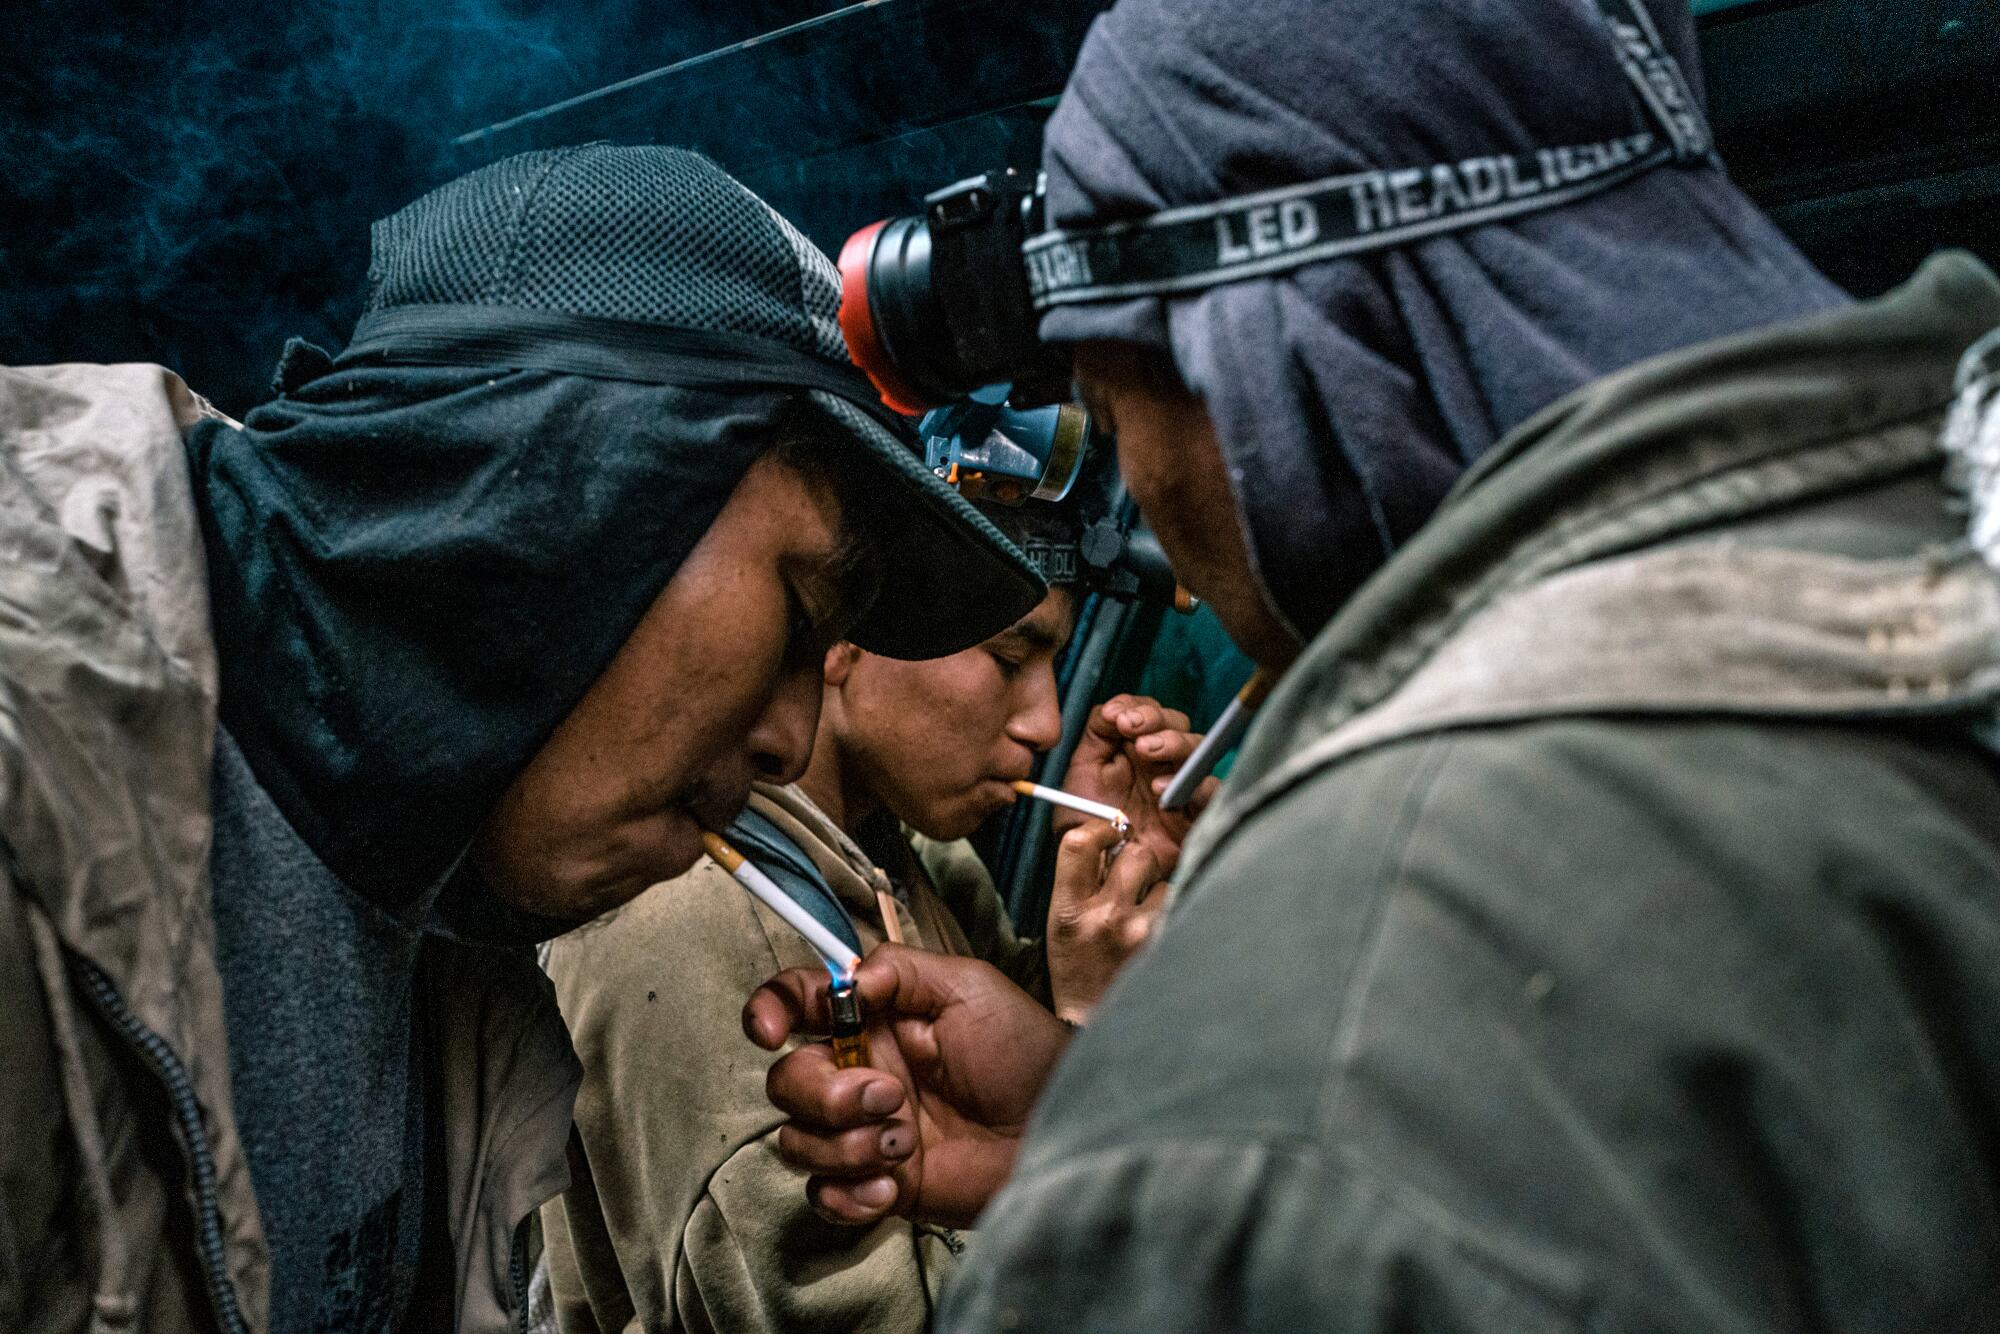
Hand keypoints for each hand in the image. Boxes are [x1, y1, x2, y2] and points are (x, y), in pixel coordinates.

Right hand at [742, 945, 1069, 1228]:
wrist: (1061, 1127)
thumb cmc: (1024, 1051)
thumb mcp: (968, 987)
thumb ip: (901, 970)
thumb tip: (847, 979)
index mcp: (873, 1020)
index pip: (798, 1004)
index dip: (769, 1010)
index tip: (771, 1030)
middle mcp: (859, 1073)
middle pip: (786, 1080)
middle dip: (822, 1092)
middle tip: (889, 1097)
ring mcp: (864, 1132)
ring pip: (797, 1140)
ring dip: (841, 1144)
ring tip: (904, 1144)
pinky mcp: (879, 1184)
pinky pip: (823, 1195)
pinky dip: (846, 1194)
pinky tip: (890, 1187)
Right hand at [1046, 818, 1164, 1024]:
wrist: (1096, 1025)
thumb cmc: (1078, 970)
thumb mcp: (1062, 925)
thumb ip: (1081, 881)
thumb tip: (1110, 837)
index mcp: (1067, 912)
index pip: (1078, 845)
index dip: (1099, 829)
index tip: (1110, 832)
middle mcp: (1103, 918)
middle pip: (1135, 854)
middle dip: (1138, 861)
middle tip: (1133, 880)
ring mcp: (1139, 933)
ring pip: (1164, 882)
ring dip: (1157, 893)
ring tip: (1142, 920)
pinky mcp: (1166, 945)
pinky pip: (1178, 907)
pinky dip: (1171, 915)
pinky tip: (1157, 936)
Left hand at [1060, 694, 1219, 873]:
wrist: (1091, 871)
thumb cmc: (1086, 824)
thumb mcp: (1081, 772)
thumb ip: (1097, 734)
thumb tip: (1112, 709)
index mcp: (1136, 750)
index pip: (1150, 714)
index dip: (1138, 708)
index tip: (1117, 717)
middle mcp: (1164, 764)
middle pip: (1179, 726)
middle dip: (1157, 721)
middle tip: (1132, 732)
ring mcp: (1182, 788)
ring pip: (1198, 751)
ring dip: (1174, 743)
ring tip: (1146, 751)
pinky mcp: (1195, 816)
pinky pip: (1210, 791)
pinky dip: (1192, 783)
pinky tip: (1163, 788)